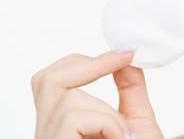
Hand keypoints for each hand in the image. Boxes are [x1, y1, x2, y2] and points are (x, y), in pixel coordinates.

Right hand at [31, 51, 162, 138]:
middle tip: (121, 60)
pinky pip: (73, 116)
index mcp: (62, 125)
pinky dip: (105, 124)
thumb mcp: (136, 123)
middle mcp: (47, 134)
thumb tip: (124, 56)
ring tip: (121, 137)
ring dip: (106, 111)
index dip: (83, 62)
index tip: (124, 53)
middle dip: (87, 65)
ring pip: (65, 96)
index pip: (51, 81)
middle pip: (47, 80)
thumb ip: (129, 90)